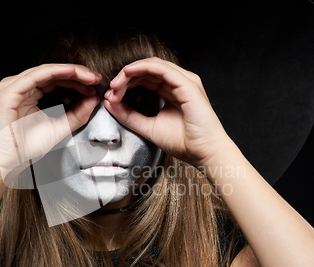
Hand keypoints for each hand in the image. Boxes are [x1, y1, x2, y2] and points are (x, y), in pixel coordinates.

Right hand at [0, 64, 101, 184]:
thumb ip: (77, 115)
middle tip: (97, 78)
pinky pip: (37, 75)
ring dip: (71, 71)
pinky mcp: (10, 90)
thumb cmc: (25, 147)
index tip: (96, 85)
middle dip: (78, 74)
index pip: (56, 80)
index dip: (77, 81)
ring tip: (89, 77)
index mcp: (30, 93)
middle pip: (53, 73)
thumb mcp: (59, 128)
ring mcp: (14, 86)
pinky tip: (72, 72)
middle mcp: (21, 87)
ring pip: (47, 71)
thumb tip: (94, 100)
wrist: (6, 161)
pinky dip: (56, 72)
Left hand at [104, 57, 231, 166]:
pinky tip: (127, 73)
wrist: (203, 153)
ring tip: (115, 84)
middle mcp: (179, 82)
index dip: (126, 83)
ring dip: (130, 72)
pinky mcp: (187, 84)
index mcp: (172, 90)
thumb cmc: (183, 142)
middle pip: (147, 70)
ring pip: (152, 66)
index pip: (145, 78)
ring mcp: (185, 81)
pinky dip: (141, 68)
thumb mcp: (148, 126)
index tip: (110, 96)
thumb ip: (129, 115)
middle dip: (125, 77)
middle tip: (110, 90)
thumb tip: (109, 102)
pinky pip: (161, 69)